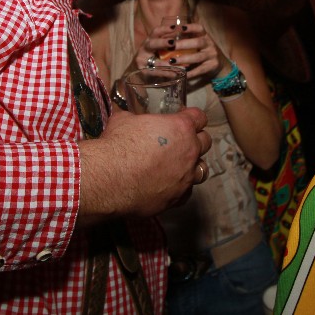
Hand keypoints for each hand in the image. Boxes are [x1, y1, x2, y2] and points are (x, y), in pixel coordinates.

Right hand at [79, 106, 210, 220]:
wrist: (109, 179)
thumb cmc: (117, 145)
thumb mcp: (123, 120)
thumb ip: (134, 118)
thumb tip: (128, 118)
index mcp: (180, 128)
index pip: (199, 117)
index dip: (192, 116)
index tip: (184, 117)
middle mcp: (189, 152)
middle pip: (205, 142)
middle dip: (195, 139)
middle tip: (181, 140)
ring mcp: (185, 177)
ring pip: (201, 169)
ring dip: (192, 166)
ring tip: (178, 166)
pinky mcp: (176, 198)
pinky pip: (186, 192)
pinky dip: (180, 187)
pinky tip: (168, 185)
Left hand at [148, 20, 222, 81]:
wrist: (221, 65)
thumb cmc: (204, 51)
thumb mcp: (199, 42)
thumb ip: (188, 38)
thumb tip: (168, 35)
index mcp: (205, 36)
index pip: (200, 28)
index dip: (190, 27)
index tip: (180, 28)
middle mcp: (210, 44)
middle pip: (198, 42)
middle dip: (183, 44)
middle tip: (170, 46)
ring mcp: (212, 55)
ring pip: (198, 57)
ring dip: (184, 59)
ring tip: (172, 61)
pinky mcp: (212, 66)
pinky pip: (200, 70)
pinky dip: (190, 72)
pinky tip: (181, 74)